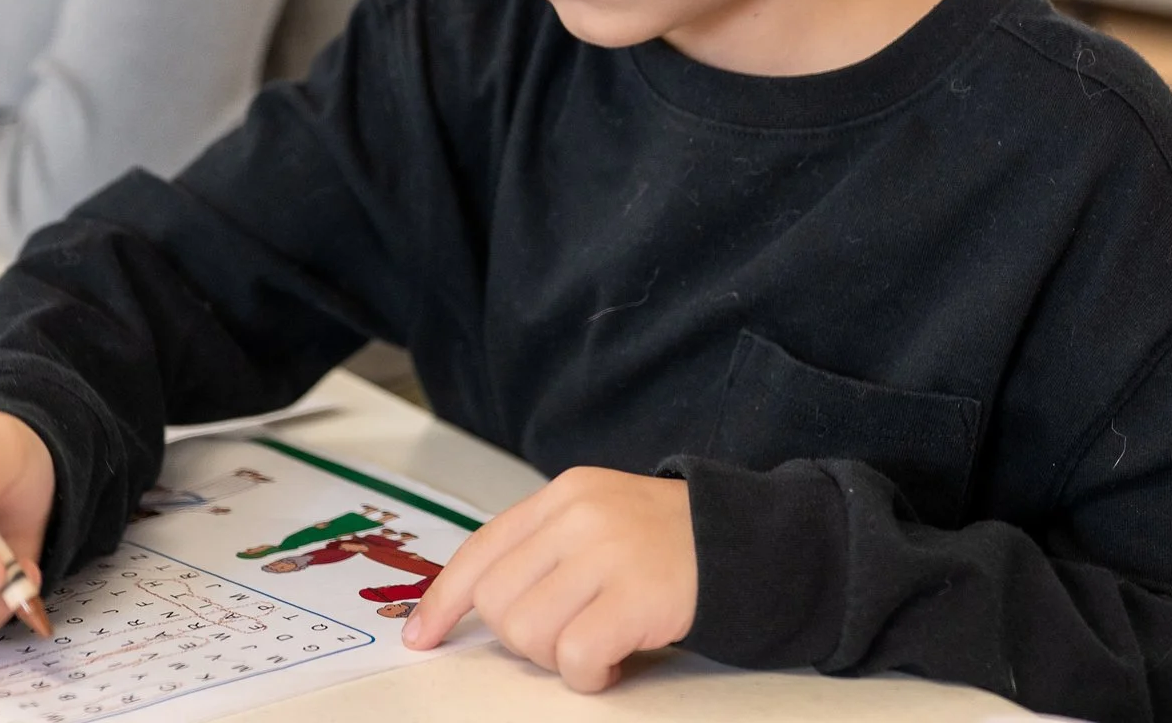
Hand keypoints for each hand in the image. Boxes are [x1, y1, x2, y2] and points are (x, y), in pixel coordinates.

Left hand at [403, 466, 696, 692]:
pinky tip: (615, 660)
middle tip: (569, 636)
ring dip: (557, 657)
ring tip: (597, 643)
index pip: (481, 549)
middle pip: (497, 601)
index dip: (444, 599)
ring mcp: (608, 553)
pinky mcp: (636, 596)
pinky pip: (574, 657)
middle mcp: (578, 517)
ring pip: (528, 633)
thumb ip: (546, 551)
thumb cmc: (668, 547)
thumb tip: (481, 606)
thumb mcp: (601, 523)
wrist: (749, 546)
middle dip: (522, 638)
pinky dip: (588, 674)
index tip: (422, 635)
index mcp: (563, 497)